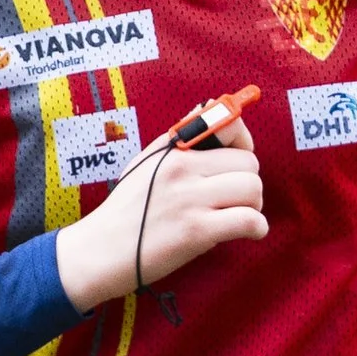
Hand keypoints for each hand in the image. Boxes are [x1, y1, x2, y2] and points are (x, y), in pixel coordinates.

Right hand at [56, 113, 266, 311]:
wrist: (99, 250)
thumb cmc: (125, 209)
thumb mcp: (146, 162)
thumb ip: (179, 137)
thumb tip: (208, 105)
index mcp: (174, 151)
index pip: (230, 126)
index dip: (244, 144)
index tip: (238, 162)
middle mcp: (183, 169)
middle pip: (249, 163)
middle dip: (249, 183)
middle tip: (236, 200)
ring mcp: (190, 200)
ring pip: (253, 190)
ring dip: (254, 206)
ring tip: (238, 216)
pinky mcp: (196, 231)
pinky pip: (249, 220)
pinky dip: (257, 228)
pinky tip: (247, 233)